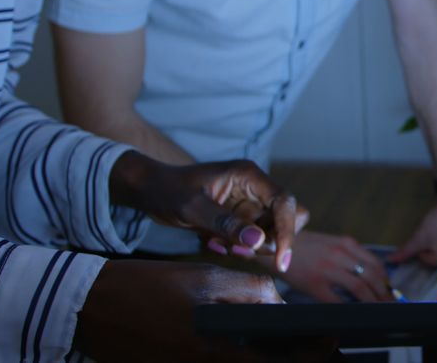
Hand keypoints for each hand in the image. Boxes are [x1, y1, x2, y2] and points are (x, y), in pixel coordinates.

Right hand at [75, 259, 334, 361]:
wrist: (93, 307)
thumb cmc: (151, 288)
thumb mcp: (208, 279)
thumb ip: (252, 292)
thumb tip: (283, 306)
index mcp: (217, 353)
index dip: (314, 354)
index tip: (333, 341)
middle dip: (296, 359)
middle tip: (321, 346)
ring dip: (271, 357)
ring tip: (292, 344)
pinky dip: (244, 356)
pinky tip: (256, 344)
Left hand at [110, 151, 306, 271]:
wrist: (149, 190)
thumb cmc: (167, 190)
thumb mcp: (191, 207)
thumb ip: (225, 224)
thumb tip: (258, 242)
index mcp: (249, 176)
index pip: (284, 203)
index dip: (287, 232)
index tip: (282, 260)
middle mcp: (255, 188)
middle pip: (286, 218)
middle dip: (269, 241)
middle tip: (239, 252)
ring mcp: (249, 203)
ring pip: (271, 232)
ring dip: (250, 247)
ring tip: (218, 246)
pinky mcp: (241, 217)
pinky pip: (253, 238)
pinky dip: (237, 247)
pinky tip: (211, 243)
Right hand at [273, 229, 391, 302]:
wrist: (275, 245)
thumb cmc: (305, 247)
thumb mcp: (331, 243)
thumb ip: (349, 254)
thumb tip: (370, 273)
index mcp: (346, 243)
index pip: (375, 262)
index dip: (386, 279)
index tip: (390, 290)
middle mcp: (340, 254)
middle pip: (372, 276)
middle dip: (384, 293)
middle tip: (389, 304)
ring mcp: (327, 269)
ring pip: (359, 288)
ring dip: (372, 302)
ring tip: (378, 310)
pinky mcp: (315, 284)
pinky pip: (337, 300)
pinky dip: (349, 309)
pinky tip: (354, 314)